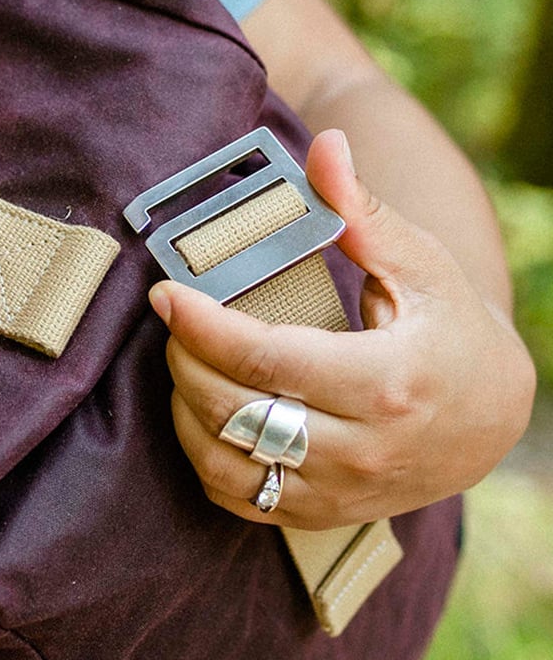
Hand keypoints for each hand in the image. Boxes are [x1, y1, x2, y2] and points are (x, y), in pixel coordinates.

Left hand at [150, 130, 535, 528]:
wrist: (494, 416)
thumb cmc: (451, 329)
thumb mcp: (419, 263)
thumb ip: (362, 210)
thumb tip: (325, 146)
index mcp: (387, 384)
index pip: (268, 362)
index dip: (204, 327)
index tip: (165, 294)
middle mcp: (363, 450)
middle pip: (236, 414)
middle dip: (186, 361)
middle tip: (176, 321)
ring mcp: (343, 492)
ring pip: (228, 466)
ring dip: (186, 413)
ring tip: (185, 362)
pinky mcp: (325, 513)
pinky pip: (241, 500)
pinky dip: (207, 458)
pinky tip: (205, 412)